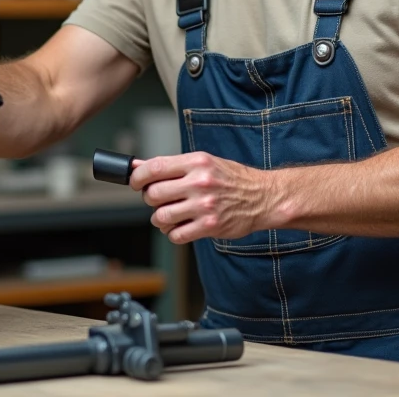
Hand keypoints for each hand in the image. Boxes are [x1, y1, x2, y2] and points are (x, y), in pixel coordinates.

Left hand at [128, 152, 270, 244]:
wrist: (263, 197)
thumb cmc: (232, 179)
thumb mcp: (204, 163)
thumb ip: (172, 166)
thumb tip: (138, 166)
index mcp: (197, 163)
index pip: (155, 167)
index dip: (138, 177)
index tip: (135, 183)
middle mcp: (200, 183)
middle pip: (154, 194)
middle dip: (149, 199)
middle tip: (157, 200)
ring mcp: (204, 206)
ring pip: (161, 217)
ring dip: (159, 219)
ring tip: (168, 216)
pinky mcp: (209, 226)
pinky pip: (176, 235)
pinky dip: (173, 233)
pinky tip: (181, 227)